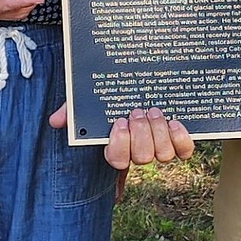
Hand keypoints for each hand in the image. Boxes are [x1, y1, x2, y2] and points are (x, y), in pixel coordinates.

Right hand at [48, 105, 194, 199]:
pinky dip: (181, 138)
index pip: (116, 160)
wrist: (140, 80)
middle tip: (137, 111)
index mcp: (117, 144)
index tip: (119, 122)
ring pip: (163, 155)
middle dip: (141, 134)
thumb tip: (56, 121)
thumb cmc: (112, 94)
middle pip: (142, 158)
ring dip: (159, 133)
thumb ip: (73, 110)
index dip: (120, 146)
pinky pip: (184, 150)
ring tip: (153, 111)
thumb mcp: (90, 100)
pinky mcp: (178, 140)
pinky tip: (174, 122)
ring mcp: (160, 146)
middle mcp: (139, 150)